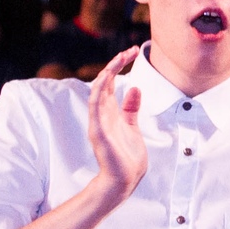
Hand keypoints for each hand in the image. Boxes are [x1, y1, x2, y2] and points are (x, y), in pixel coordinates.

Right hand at [86, 47, 148, 195]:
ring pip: (97, 91)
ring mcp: (98, 122)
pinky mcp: (98, 132)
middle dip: (115, 64)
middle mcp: (101, 113)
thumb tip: (134, 87)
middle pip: (103, 82)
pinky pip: (95, 109)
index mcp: (109, 111)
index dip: (119, 65)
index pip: (110, 82)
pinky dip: (98, 94)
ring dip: (107, 73)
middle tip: (130, 50)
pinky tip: (104, 80)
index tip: (134, 52)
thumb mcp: (132, 125)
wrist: (125, 178)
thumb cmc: (127, 154)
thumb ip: (131, 108)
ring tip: (119, 59)